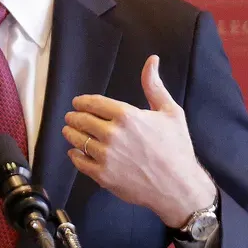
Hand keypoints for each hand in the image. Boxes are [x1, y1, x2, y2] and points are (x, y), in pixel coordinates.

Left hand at [62, 55, 215, 227]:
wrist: (178, 187)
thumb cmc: (177, 148)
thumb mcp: (170, 112)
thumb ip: (154, 86)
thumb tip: (151, 60)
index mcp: (127, 115)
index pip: (93, 103)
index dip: (82, 102)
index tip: (77, 103)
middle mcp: (112, 134)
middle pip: (82, 120)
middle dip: (74, 117)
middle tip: (71, 117)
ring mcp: (106, 156)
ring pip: (77, 140)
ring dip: (70, 133)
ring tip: (69, 132)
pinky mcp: (102, 175)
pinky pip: (79, 162)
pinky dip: (74, 155)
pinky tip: (75, 152)